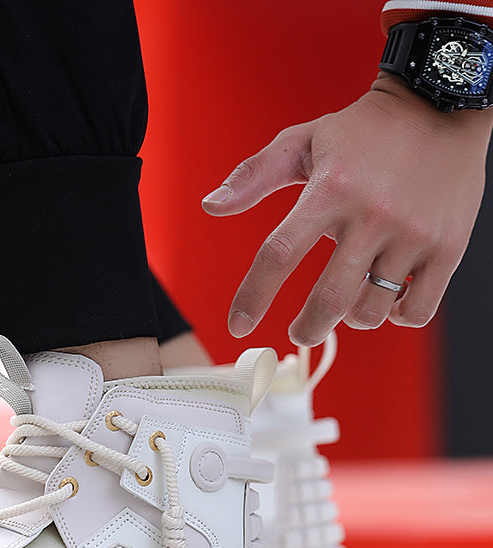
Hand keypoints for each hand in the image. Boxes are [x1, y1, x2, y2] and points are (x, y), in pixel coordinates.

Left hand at [202, 74, 492, 345]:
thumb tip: (210, 206)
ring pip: (371, 311)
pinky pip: (416, 311)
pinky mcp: (448, 247)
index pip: (279, 254)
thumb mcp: (302, 141)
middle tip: (298, 332)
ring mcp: (413, 234)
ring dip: (350, 320)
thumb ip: (253, 176)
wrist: (442, 104)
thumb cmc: (363, 131)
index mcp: (330, 190)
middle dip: (306, 329)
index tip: (238, 326)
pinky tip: (387, 299)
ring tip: (347, 304)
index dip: (253, 297)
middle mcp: (372, 215)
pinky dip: (396, 316)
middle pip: (328, 301)